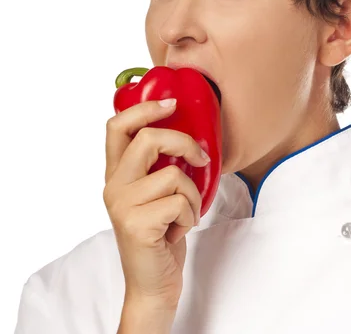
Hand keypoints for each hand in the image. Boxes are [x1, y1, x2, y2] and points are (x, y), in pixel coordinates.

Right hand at [103, 99, 209, 308]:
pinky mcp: (136, 224)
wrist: (153, 284)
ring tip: (185, 214)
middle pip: (148, 138)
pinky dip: (190, 216)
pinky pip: (180, 202)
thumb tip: (190, 138)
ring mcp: (122, 205)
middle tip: (201, 159)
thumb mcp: (155, 195)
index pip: (117, 126)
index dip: (144, 108)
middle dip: (184, 143)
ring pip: (173, 175)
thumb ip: (159, 167)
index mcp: (117, 174)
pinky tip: (178, 231)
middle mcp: (113, 186)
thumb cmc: (161, 235)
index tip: (171, 102)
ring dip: (193, 196)